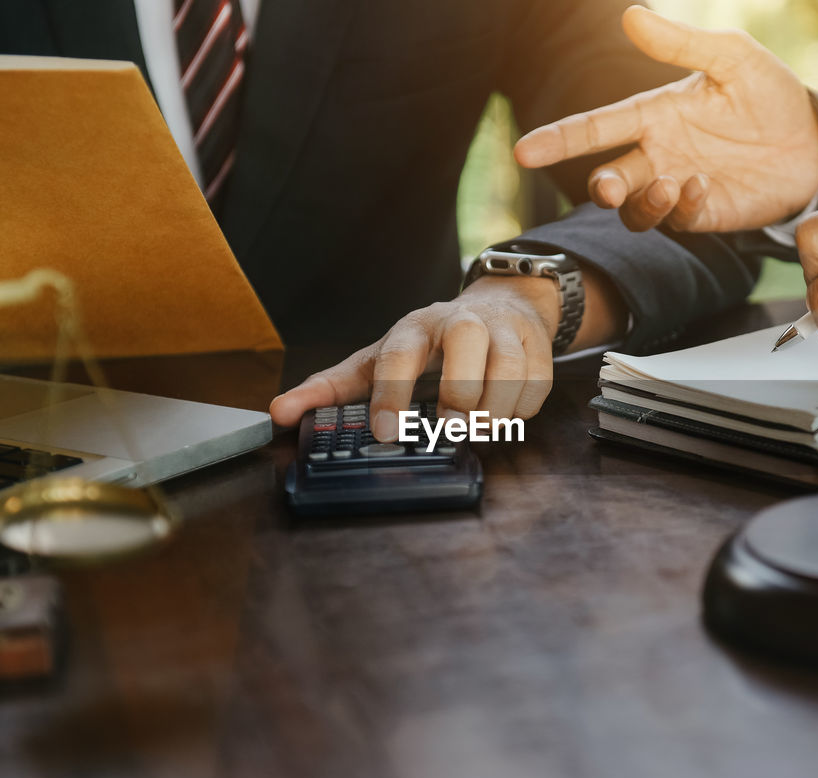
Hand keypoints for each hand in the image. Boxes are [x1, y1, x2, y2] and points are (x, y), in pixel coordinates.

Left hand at [269, 277, 559, 439]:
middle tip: (450, 428)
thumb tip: (280, 414)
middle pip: (468, 341)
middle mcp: (462, 322)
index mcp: (416, 327)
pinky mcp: (538, 348)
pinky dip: (521, 410)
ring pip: (512, 366)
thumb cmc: (431, 344)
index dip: (391, 393)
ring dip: (496, 408)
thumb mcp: (379, 359)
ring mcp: (505, 332)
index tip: (386, 432)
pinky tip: (503, 417)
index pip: (400, 354)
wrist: (500, 306)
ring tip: (477, 429)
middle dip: (462, 391)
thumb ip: (331, 388)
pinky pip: (538, 384)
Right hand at [512, 5, 817, 232]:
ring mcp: (678, 189)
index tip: (524, 151)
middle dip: (602, 186)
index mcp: (654, 115)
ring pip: (634, 211)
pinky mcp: (704, 215)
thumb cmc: (770, 95)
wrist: (814, 142)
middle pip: (608, 179)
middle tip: (609, 186)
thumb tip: (631, 14)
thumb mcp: (732, 58)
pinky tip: (704, 185)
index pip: (596, 129)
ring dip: (642, 203)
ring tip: (670, 183)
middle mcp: (658, 155)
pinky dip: (682, 207)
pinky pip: (677, 220)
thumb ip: (681, 44)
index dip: (559, 139)